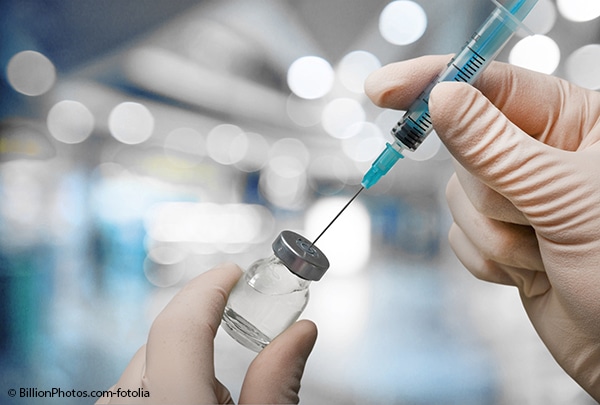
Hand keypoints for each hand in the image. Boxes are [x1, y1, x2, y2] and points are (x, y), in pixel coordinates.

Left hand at [96, 263, 316, 403]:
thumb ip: (276, 385)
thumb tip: (301, 333)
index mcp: (171, 403)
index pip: (180, 323)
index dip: (209, 289)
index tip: (232, 272)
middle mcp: (126, 404)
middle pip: (162, 341)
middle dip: (199, 328)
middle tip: (236, 331)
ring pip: (145, 365)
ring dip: (179, 364)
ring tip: (212, 398)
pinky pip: (132, 388)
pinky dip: (161, 385)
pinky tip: (184, 404)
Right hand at [365, 55, 599, 398]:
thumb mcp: (565, 197)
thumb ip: (494, 146)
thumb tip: (440, 98)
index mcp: (577, 123)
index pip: (492, 85)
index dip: (435, 82)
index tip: (385, 89)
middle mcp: (546, 155)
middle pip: (466, 147)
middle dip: (492, 192)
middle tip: (537, 217)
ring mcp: (522, 198)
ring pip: (458, 197)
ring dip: (495, 234)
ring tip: (546, 253)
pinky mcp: (505, 238)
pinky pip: (460, 236)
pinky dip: (488, 259)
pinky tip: (532, 270)